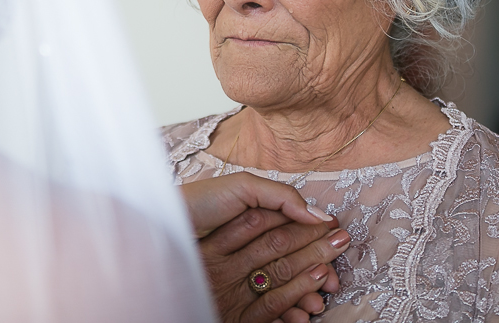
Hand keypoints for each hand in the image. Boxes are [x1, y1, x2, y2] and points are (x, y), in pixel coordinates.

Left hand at [181, 173, 348, 322]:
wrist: (160, 226)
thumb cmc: (199, 203)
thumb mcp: (242, 188)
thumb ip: (280, 197)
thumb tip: (319, 214)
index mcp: (257, 220)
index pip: (297, 233)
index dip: (318, 242)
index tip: (338, 250)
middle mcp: (252, 247)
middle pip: (294, 263)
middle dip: (317, 274)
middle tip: (334, 284)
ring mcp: (243, 271)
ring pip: (283, 287)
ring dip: (305, 297)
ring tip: (316, 306)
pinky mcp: (232, 293)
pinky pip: (264, 307)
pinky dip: (283, 313)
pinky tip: (296, 316)